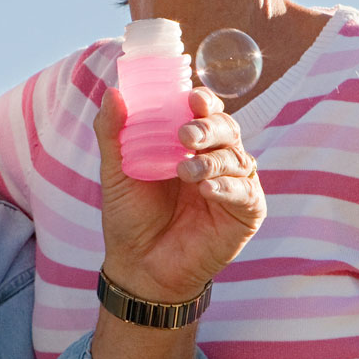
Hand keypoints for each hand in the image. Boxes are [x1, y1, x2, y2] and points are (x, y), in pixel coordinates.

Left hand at [95, 87, 264, 301]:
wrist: (139, 266)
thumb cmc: (130, 216)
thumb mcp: (116, 171)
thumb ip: (113, 133)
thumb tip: (112, 92)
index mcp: (188, 144)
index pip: (205, 112)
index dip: (204, 101)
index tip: (192, 98)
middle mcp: (215, 159)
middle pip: (226, 128)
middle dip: (209, 127)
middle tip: (186, 135)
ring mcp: (233, 185)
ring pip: (237, 157)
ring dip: (212, 160)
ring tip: (185, 171)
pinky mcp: (246, 213)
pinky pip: (246, 192)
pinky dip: (228, 187)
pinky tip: (207, 190)